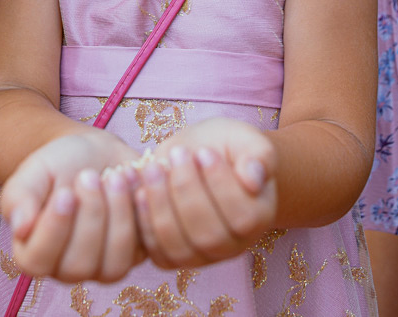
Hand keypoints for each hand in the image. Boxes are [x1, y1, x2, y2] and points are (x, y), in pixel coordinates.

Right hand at [0, 131, 145, 281]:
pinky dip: (141, 213)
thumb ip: (20, 197)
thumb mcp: (35, 172)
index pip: (38, 261)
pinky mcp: (136, 254)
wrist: (95, 153)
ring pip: (114, 265)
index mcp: (34, 253)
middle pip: (79, 265)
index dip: (54, 230)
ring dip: (118, 217)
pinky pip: (144, 248)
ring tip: (114, 176)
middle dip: (90, 217)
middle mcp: (67, 268)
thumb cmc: (59, 166)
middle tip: (90, 176)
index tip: (65, 193)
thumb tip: (20, 228)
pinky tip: (133, 180)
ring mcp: (103, 266)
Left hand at [134, 118, 277, 268]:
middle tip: (177, 154)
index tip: (204, 151)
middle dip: (187, 191)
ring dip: (161, 205)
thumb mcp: (246, 140)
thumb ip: (259, 155)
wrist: (199, 156)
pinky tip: (139, 190)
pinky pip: (156, 251)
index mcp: (259, 218)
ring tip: (154, 167)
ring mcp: (202, 257)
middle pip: (209, 235)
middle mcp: (233, 246)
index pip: (242, 217)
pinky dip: (144, 222)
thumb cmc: (226, 147)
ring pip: (179, 247)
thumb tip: (254, 179)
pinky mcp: (171, 258)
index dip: (221, 185)